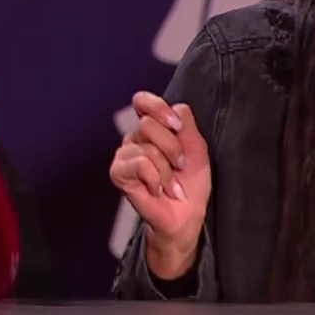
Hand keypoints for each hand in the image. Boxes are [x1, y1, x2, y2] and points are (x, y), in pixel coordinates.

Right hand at [109, 91, 211, 277]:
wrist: (185, 213)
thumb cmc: (190, 183)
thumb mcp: (196, 146)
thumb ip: (185, 122)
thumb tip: (173, 109)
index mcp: (153, 128)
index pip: (142, 101)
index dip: (158, 109)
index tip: (177, 128)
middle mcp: (136, 138)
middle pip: (149, 124)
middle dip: (172, 148)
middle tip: (179, 167)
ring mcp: (125, 155)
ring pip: (147, 147)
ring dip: (166, 170)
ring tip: (169, 183)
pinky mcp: (118, 172)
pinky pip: (140, 164)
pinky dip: (155, 179)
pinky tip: (157, 189)